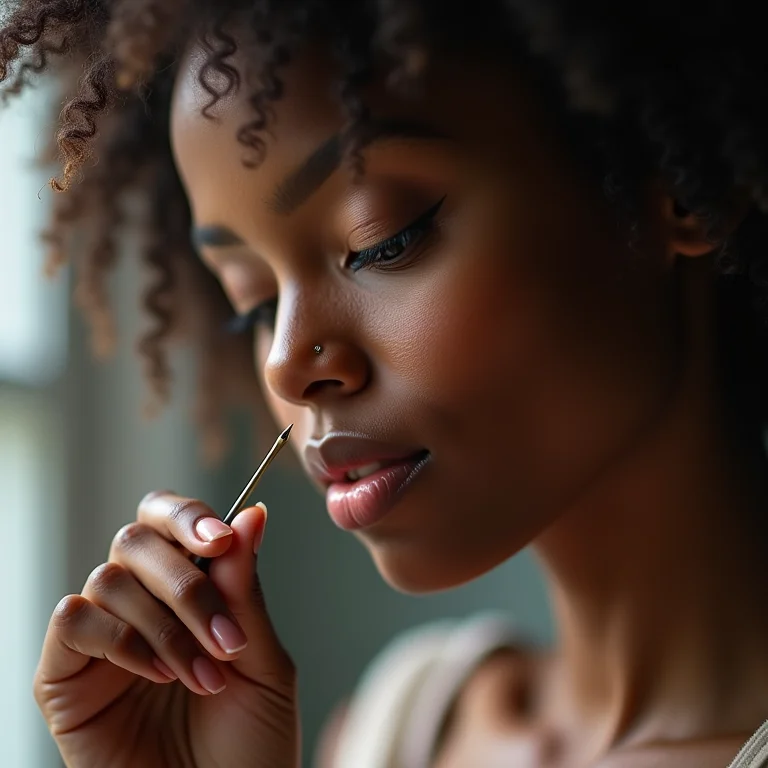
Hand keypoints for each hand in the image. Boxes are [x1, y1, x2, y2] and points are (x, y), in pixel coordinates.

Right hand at [33, 492, 298, 767]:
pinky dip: (121, 640)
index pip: (169, 519)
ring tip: (205, 679)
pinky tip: (158, 678)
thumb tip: (252, 513)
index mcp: (187, 589)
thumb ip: (246, 590)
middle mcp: (140, 603)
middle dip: (187, 584)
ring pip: (111, 578)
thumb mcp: (263, 662)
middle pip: (137, 539)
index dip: (189, 516)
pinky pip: (74, 620)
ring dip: (167, 626)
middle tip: (226, 637)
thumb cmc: (249, 744)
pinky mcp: (64, 676)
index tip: (222, 539)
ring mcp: (101, 638)